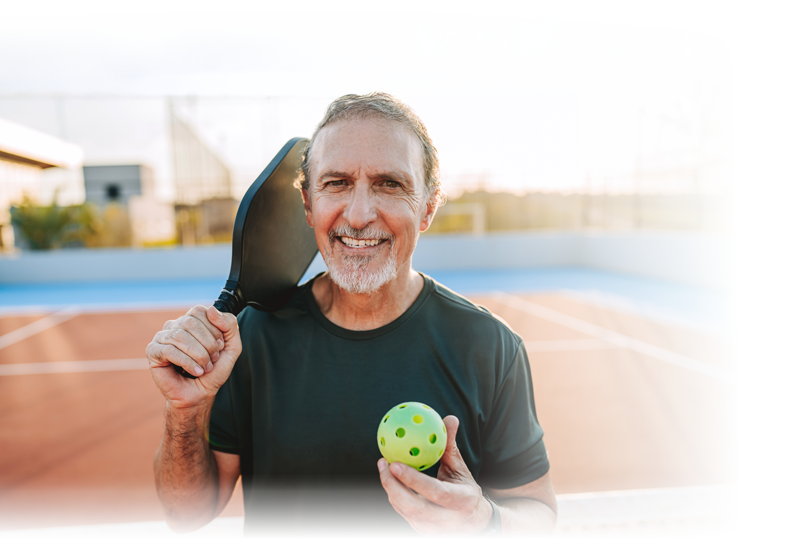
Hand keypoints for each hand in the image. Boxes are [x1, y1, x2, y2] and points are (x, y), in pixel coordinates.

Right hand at [146, 305, 241, 408]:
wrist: (200, 395)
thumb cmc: (213, 371)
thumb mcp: (231, 347)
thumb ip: (229, 325)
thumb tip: (210, 309)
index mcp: (192, 321)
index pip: (200, 311)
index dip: (214, 329)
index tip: (220, 346)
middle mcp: (175, 325)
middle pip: (191, 322)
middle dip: (208, 344)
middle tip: (212, 360)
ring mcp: (162, 337)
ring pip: (180, 336)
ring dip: (199, 355)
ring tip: (204, 368)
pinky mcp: (153, 351)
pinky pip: (169, 350)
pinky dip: (187, 363)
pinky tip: (195, 372)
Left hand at [377, 415, 492, 538]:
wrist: (474, 523)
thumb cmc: (466, 488)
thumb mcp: (461, 468)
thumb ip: (451, 445)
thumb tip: (448, 418)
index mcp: (462, 500)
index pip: (436, 492)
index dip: (413, 480)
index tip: (395, 463)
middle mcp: (449, 519)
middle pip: (414, 507)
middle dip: (393, 486)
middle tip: (384, 463)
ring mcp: (434, 528)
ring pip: (405, 511)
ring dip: (390, 489)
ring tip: (383, 467)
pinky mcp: (423, 532)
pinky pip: (403, 513)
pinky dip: (394, 496)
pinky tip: (389, 479)